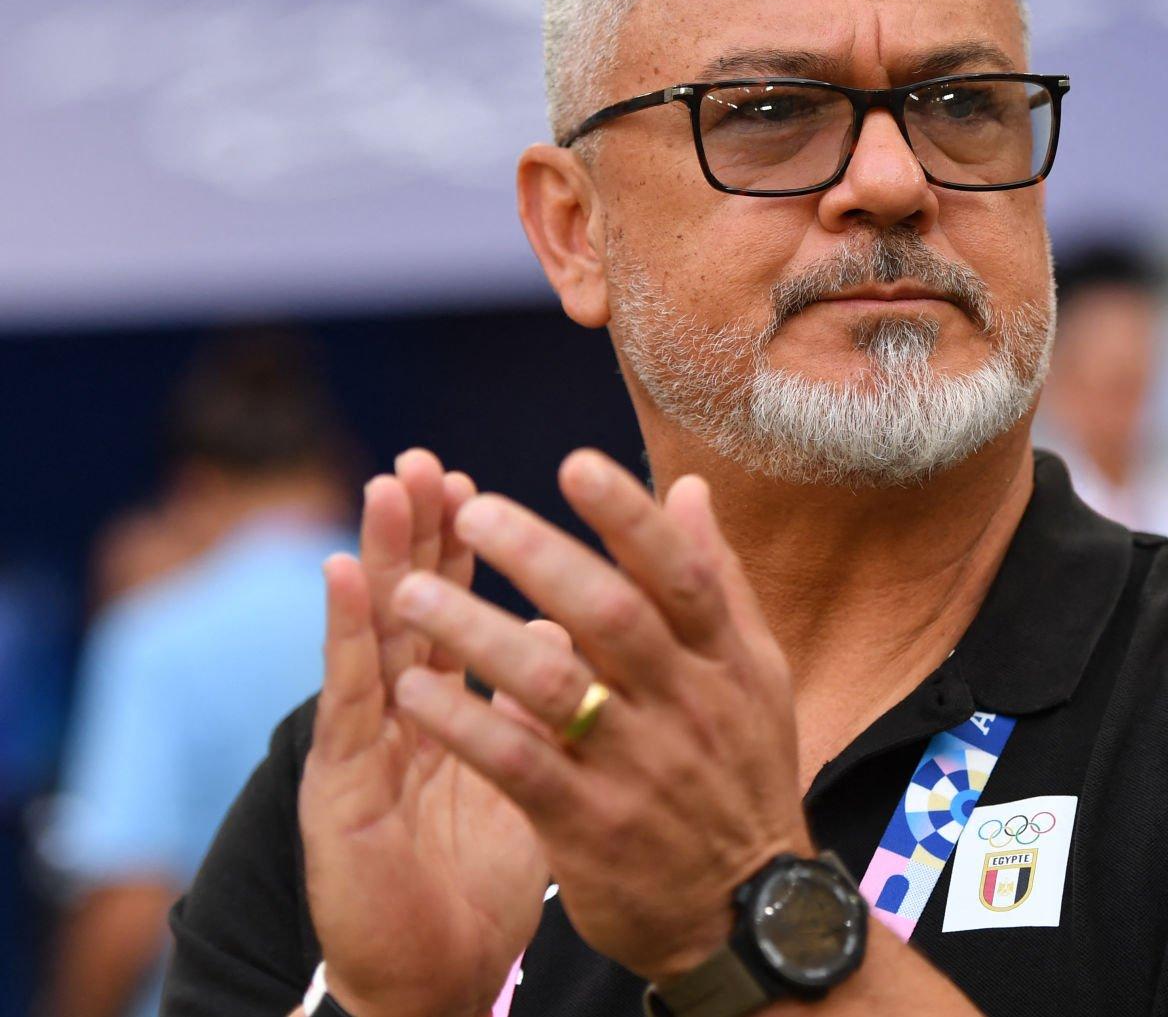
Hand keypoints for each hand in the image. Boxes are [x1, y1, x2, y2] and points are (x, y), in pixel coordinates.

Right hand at [300, 450, 551, 1016]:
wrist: (438, 971)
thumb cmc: (477, 873)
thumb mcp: (526, 771)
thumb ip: (540, 697)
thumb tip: (568, 625)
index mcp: (455, 708)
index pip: (463, 609)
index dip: (469, 549)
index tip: (482, 478)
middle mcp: (407, 714)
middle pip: (416, 605)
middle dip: (422, 531)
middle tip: (427, 458)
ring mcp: (371, 744)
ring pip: (378, 632)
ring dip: (381, 555)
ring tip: (387, 487)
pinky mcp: (342, 785)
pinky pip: (349, 698)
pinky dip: (347, 631)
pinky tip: (345, 575)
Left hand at [385, 449, 810, 984]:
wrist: (744, 914)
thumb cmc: (741, 778)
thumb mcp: (754, 679)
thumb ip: (719, 583)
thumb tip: (688, 489)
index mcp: (725, 661)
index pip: (682, 574)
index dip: (628, 517)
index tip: (574, 463)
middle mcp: (686, 705)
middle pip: (612, 615)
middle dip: (538, 557)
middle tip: (470, 513)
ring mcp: (637, 767)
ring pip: (551, 683)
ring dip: (476, 632)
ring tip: (408, 594)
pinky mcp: (589, 825)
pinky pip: (517, 763)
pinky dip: (464, 723)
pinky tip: (413, 690)